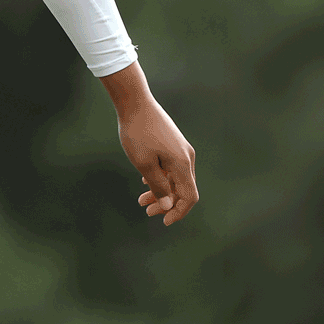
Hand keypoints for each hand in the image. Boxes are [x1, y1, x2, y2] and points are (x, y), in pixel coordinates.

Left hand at [100, 62, 198, 225]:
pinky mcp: (173, 143)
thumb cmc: (137, 133)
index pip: (189, 197)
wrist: (135, 102)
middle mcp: (186, 157)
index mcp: (182, 164)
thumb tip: (169, 206)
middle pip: (182, 189)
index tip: (163, 222)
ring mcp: (181, 149)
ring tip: (141, 200)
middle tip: (146, 210)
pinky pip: (171, 168)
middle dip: (166, 203)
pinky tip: (145, 180)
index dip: (178, 212)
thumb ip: (158, 187)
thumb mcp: (144, 164)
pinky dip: (160, 178)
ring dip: (161, 191)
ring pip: (175, 178)